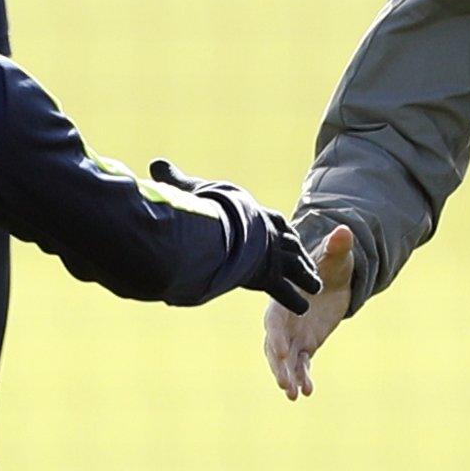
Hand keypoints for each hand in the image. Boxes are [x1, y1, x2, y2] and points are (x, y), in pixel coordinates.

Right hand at [148, 160, 320, 313]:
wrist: (219, 227)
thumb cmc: (204, 207)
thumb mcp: (191, 188)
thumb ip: (175, 179)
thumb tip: (155, 165)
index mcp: (255, 213)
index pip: (272, 219)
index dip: (278, 226)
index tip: (284, 229)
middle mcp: (269, 233)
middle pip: (289, 242)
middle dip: (297, 250)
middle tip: (305, 257)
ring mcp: (272, 255)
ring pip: (294, 265)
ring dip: (304, 274)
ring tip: (314, 284)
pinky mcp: (269, 276)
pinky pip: (285, 290)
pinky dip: (294, 298)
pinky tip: (303, 306)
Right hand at [263, 225, 354, 400]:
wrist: (333, 278)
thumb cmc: (330, 264)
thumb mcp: (334, 257)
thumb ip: (336, 247)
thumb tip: (344, 232)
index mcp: (284, 300)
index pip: (274, 321)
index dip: (276, 336)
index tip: (281, 352)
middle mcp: (284, 320)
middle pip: (275, 346)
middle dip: (279, 365)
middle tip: (285, 383)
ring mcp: (292, 334)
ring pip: (285, 360)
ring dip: (288, 377)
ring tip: (294, 395)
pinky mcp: (305, 345)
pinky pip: (301, 365)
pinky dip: (303, 377)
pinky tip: (308, 392)